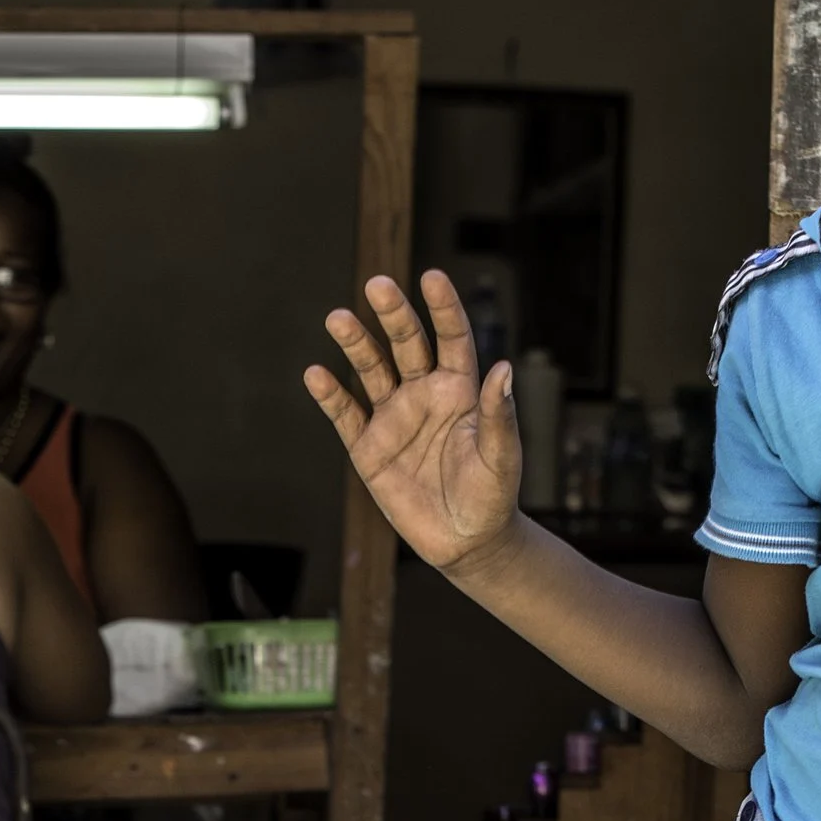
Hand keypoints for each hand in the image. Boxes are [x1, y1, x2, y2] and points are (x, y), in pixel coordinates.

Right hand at [303, 269, 523, 575]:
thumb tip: (504, 368)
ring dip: (356, 344)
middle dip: (392, 314)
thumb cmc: (492, 496)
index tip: (431, 278)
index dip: (443, 308)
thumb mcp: (502, 456)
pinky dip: (331, 396)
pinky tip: (316, 374)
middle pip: (406, 343)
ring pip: (371, 370)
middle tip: (377, 285)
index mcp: (460, 389)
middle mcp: (424, 394)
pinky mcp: (369, 448)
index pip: (451, 337)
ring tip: (338, 318)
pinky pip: (346, 415)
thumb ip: (499, 414)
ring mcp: (394, 418)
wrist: (465, 542)